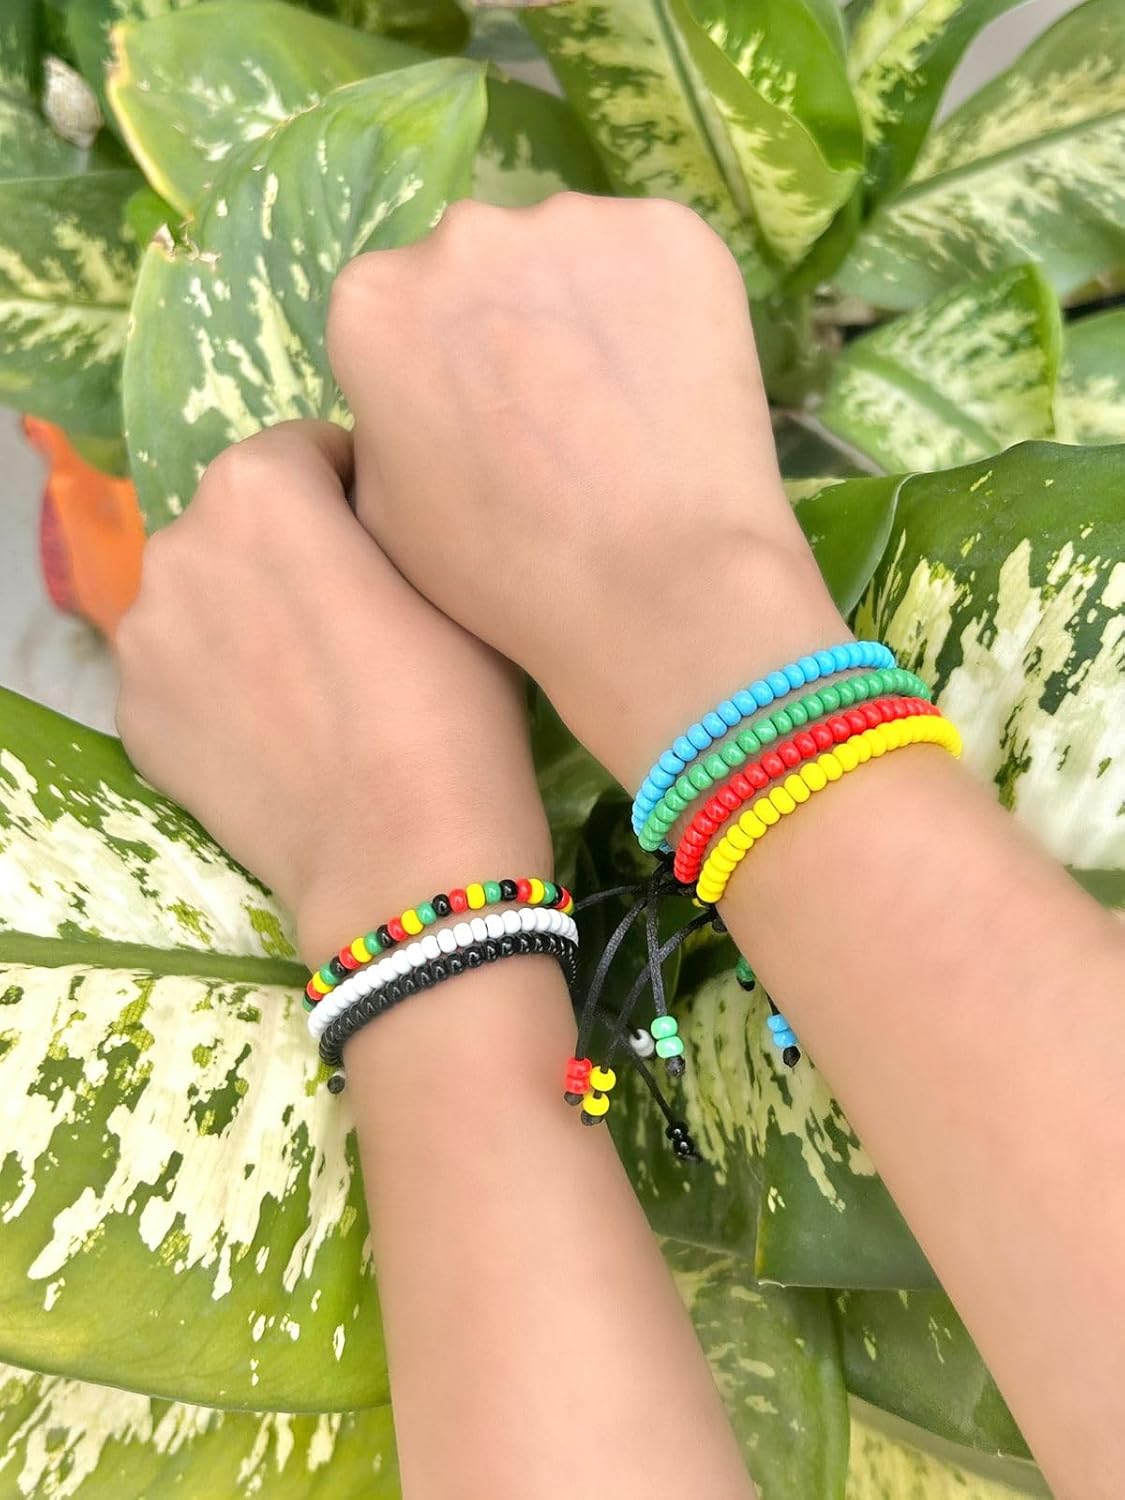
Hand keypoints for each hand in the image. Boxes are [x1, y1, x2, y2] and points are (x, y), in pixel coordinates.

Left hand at [115, 421, 550, 963]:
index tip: (389, 546)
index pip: (306, 449)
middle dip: (288, 549)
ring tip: (313, 684)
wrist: (408, 859)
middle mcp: (178, 546)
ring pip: (202, 598)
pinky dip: (218, 687)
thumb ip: (391, 509)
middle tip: (353, 619)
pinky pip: (182, 673)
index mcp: (258, 488)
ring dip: (245, 614)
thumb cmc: (456, 704)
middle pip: (238, 522)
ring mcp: (143, 641)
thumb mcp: (452, 574)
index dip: (357, 489)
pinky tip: (277, 734)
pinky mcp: (135, 721)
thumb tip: (365, 502)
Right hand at [326, 194, 844, 789]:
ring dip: (581, 310)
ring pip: (565, 257)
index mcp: (371, 303)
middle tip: (555, 419)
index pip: (397, 314)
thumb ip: (379, 422)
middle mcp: (460, 234)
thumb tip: (415, 390)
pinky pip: (652, 258)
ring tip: (621, 408)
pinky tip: (672, 383)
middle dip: (505, 326)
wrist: (661, 586)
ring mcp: (573, 222)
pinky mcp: (673, 230)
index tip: (479, 426)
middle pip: (477, 269)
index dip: (439, 371)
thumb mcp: (382, 516)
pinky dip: (661, 305)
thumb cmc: (506, 573)